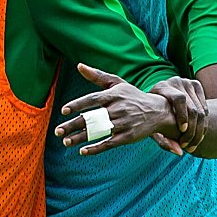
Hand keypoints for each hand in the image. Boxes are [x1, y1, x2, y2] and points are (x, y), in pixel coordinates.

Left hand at [54, 63, 187, 155]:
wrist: (159, 111)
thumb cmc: (132, 96)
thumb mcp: (117, 83)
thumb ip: (97, 76)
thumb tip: (79, 65)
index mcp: (113, 95)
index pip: (92, 99)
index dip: (78, 105)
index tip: (64, 110)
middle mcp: (118, 109)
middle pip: (92, 118)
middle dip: (73, 125)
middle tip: (57, 131)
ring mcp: (123, 124)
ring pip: (99, 132)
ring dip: (81, 138)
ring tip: (66, 141)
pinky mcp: (128, 137)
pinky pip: (109, 143)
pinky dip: (96, 148)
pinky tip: (82, 151)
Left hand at [150, 76, 207, 152]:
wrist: (157, 98)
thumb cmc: (151, 115)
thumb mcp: (151, 126)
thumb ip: (162, 139)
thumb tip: (180, 152)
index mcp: (162, 87)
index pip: (179, 99)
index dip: (183, 115)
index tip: (182, 130)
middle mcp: (176, 82)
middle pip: (193, 108)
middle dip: (192, 130)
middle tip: (187, 146)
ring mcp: (187, 82)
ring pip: (201, 111)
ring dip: (199, 131)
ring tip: (192, 144)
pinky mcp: (196, 85)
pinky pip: (205, 108)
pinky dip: (203, 124)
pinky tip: (197, 135)